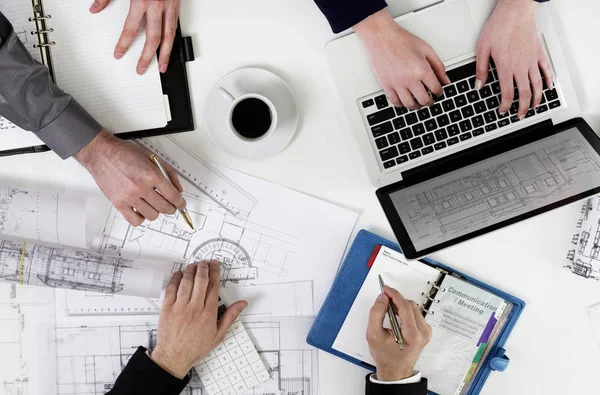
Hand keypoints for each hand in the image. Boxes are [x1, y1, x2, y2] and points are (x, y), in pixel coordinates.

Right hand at [74, 129, 185, 225]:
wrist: (101, 153)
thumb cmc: (124, 153)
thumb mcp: (152, 158)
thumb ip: (169, 173)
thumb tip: (178, 189)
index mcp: (151, 175)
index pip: (173, 196)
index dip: (180, 203)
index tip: (181, 204)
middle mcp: (141, 187)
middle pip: (164, 208)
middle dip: (171, 208)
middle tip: (170, 205)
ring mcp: (129, 197)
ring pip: (152, 215)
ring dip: (156, 212)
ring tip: (154, 205)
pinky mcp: (118, 203)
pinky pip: (135, 220)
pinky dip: (141, 218)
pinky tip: (141, 210)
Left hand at [90, 0, 181, 74]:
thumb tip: (95, 7)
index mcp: (141, 0)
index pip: (131, 29)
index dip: (124, 44)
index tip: (119, 53)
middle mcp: (157, 6)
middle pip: (153, 39)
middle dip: (146, 57)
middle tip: (140, 68)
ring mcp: (169, 7)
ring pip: (169, 37)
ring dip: (165, 54)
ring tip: (161, 66)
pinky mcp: (177, 6)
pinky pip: (175, 27)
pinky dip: (172, 40)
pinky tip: (169, 47)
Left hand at [151, 261, 247, 378]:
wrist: (174, 357)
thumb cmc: (195, 347)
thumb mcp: (218, 335)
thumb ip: (230, 316)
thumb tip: (241, 304)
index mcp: (208, 314)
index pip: (214, 286)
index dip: (215, 273)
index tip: (215, 265)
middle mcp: (194, 308)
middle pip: (201, 280)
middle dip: (204, 267)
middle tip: (205, 262)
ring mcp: (180, 307)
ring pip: (187, 282)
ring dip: (191, 270)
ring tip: (194, 265)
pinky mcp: (167, 308)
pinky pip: (171, 289)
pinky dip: (176, 279)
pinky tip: (179, 274)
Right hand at [354, 9, 449, 108]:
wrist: (382, 37)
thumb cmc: (402, 40)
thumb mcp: (426, 49)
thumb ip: (438, 66)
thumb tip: (445, 80)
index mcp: (422, 69)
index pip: (435, 89)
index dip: (439, 92)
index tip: (438, 92)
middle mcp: (409, 79)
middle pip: (424, 100)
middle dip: (429, 102)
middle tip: (430, 100)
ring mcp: (397, 83)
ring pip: (409, 104)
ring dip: (416, 106)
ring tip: (418, 103)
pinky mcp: (386, 85)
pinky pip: (395, 102)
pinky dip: (402, 104)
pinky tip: (405, 100)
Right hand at [366, 286, 431, 380]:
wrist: (395, 370)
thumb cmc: (385, 356)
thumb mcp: (373, 335)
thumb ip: (376, 314)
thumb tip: (383, 298)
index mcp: (412, 335)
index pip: (405, 307)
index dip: (394, 295)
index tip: (386, 289)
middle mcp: (423, 333)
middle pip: (411, 305)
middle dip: (396, 300)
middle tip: (384, 300)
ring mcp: (426, 332)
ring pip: (414, 308)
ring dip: (400, 305)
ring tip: (388, 311)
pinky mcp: (425, 331)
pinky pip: (416, 314)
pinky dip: (405, 311)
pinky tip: (396, 317)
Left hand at [475, 0, 553, 117]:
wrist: (515, 11)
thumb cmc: (499, 27)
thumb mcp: (482, 49)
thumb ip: (480, 69)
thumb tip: (478, 85)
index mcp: (506, 67)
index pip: (507, 93)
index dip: (506, 106)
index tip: (503, 111)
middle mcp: (521, 66)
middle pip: (524, 93)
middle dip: (522, 107)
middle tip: (519, 115)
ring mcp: (532, 60)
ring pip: (537, 84)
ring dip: (536, 98)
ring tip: (533, 107)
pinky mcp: (538, 53)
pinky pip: (546, 70)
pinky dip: (549, 80)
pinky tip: (549, 87)